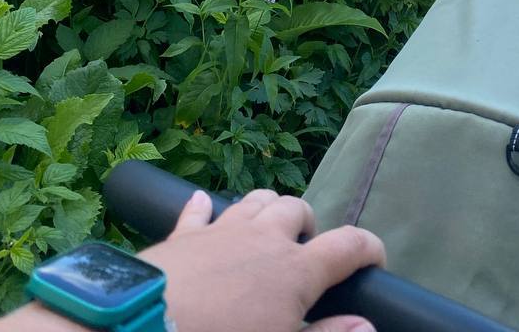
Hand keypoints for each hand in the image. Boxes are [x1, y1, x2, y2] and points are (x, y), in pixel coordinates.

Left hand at [140, 187, 384, 331]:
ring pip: (256, 199)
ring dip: (267, 209)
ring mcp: (222, 229)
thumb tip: (369, 325)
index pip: (348, 246)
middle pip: (298, 210)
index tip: (376, 259)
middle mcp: (264, 238)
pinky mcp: (182, 234)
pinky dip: (206, 208)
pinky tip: (205, 206)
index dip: (368, 248)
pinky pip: (199, 209)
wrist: (143, 330)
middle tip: (306, 251)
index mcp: (296, 271)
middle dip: (308, 225)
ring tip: (269, 229)